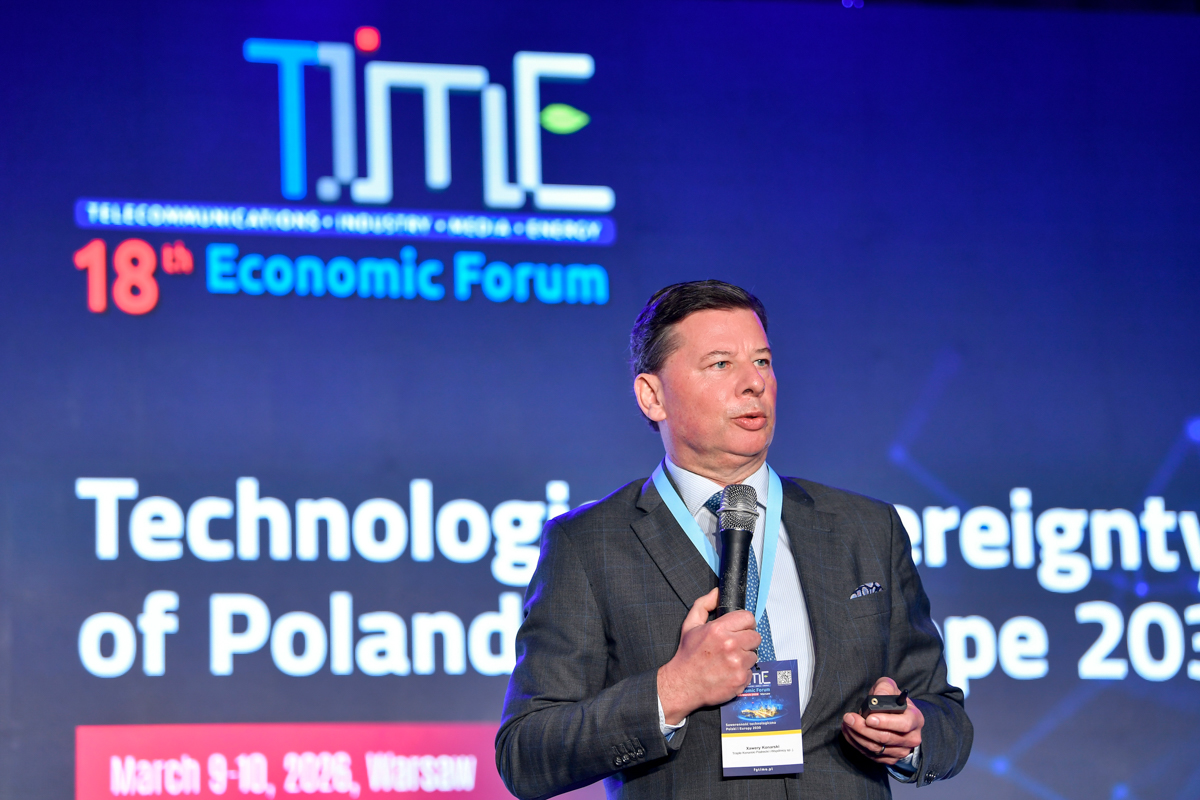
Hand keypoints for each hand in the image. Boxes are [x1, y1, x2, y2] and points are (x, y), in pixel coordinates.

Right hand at [657, 588, 760, 724]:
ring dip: (744, 656)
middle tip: (734, 646)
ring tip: (729, 660)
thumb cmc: (687, 655)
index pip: (748, 618)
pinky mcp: (741, 679)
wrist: (683, 684)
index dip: (744, 623)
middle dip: (746, 640)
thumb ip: (704, 605)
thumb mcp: (690, 625)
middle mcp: (730, 645)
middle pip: (755, 636)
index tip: (739, 629)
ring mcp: (737, 663)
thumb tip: (717, 592)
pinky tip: (729, 672)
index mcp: (719, 629)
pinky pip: (751, 671)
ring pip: (754, 654)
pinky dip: (742, 672)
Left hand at [841, 677, 923, 764]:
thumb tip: (878, 697)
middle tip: (849, 718)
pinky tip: (850, 732)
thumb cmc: (892, 700)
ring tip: (846, 723)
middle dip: (863, 728)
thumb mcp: (889, 687)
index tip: (868, 718)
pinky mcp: (890, 759)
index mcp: (915, 719)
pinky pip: (871, 755)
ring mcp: (902, 751)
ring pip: (876, 748)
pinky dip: (857, 743)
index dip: (885, 722)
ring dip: (857, 736)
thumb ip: (884, 688)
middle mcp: (912, 738)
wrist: (895, 716)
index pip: (903, 724)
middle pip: (886, 737)